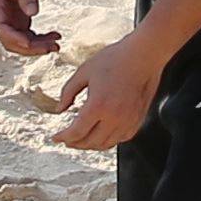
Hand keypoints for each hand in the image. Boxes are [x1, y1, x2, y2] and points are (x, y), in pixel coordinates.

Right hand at [0, 0, 55, 57]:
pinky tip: (54, 36)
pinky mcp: (19, 18)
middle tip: (51, 47)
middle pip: (10, 40)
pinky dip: (41, 39)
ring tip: (56, 45)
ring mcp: (9, 17)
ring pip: (20, 40)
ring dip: (37, 46)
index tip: (30, 43)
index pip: (1, 28)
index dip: (14, 38)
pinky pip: (29, 35)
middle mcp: (0, 14)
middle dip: (30, 47)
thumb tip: (32, 13)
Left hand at [50, 29, 161, 151]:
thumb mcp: (84, 72)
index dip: (63, 137)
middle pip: (90, 142)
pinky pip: (120, 139)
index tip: (56, 137)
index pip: (76, 132)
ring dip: (91, 145)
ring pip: (105, 144)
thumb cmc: (116, 59)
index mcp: (98, 105)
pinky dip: (108, 140)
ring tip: (82, 139)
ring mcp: (127, 121)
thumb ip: (68, 92)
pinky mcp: (137, 120)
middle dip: (75, 143)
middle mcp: (114, 117)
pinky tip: (101, 134)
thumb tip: (59, 109)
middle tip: (67, 140)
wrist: (143, 55)